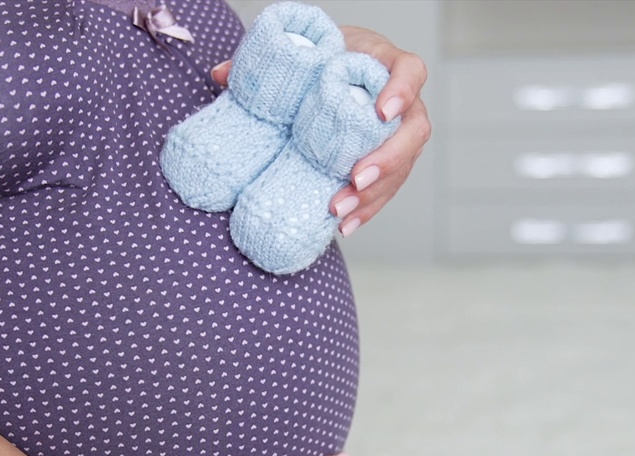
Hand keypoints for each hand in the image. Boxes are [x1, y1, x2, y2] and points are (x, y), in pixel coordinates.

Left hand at [210, 26, 430, 236]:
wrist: (340, 69)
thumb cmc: (328, 57)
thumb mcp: (307, 49)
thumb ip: (271, 60)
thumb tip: (220, 76)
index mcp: (387, 65)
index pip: (411, 72)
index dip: (402, 91)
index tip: (381, 112)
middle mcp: (404, 103)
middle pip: (414, 131)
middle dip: (388, 159)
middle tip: (355, 178)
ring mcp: (401, 136)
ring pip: (404, 167)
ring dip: (374, 194)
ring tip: (339, 210)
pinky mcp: (392, 163)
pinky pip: (388, 189)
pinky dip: (367, 209)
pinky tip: (345, 226)